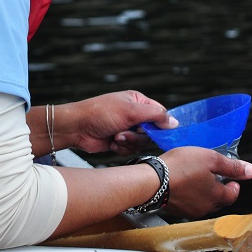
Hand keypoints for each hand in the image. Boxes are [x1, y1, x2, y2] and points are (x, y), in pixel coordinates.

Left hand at [59, 90, 177, 154]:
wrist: (77, 128)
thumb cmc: (100, 113)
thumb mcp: (130, 111)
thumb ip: (155, 115)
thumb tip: (174, 122)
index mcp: (138, 102)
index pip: (160, 113)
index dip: (161, 124)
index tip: (159, 132)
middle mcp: (134, 115)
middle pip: (152, 132)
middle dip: (138, 135)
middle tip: (126, 132)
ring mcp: (126, 128)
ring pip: (141, 143)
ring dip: (129, 142)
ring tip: (115, 137)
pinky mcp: (119, 141)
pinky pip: (131, 149)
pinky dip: (122, 148)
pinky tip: (111, 143)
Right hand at [161, 147, 251, 217]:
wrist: (152, 181)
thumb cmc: (180, 167)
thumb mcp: (210, 159)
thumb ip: (232, 166)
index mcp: (217, 196)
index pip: (233, 195)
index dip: (234, 185)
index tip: (232, 178)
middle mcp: (205, 207)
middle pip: (218, 199)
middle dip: (219, 188)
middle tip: (214, 175)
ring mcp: (189, 210)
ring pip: (203, 201)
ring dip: (203, 191)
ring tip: (196, 177)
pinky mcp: (176, 209)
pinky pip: (188, 202)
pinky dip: (189, 194)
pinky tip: (182, 183)